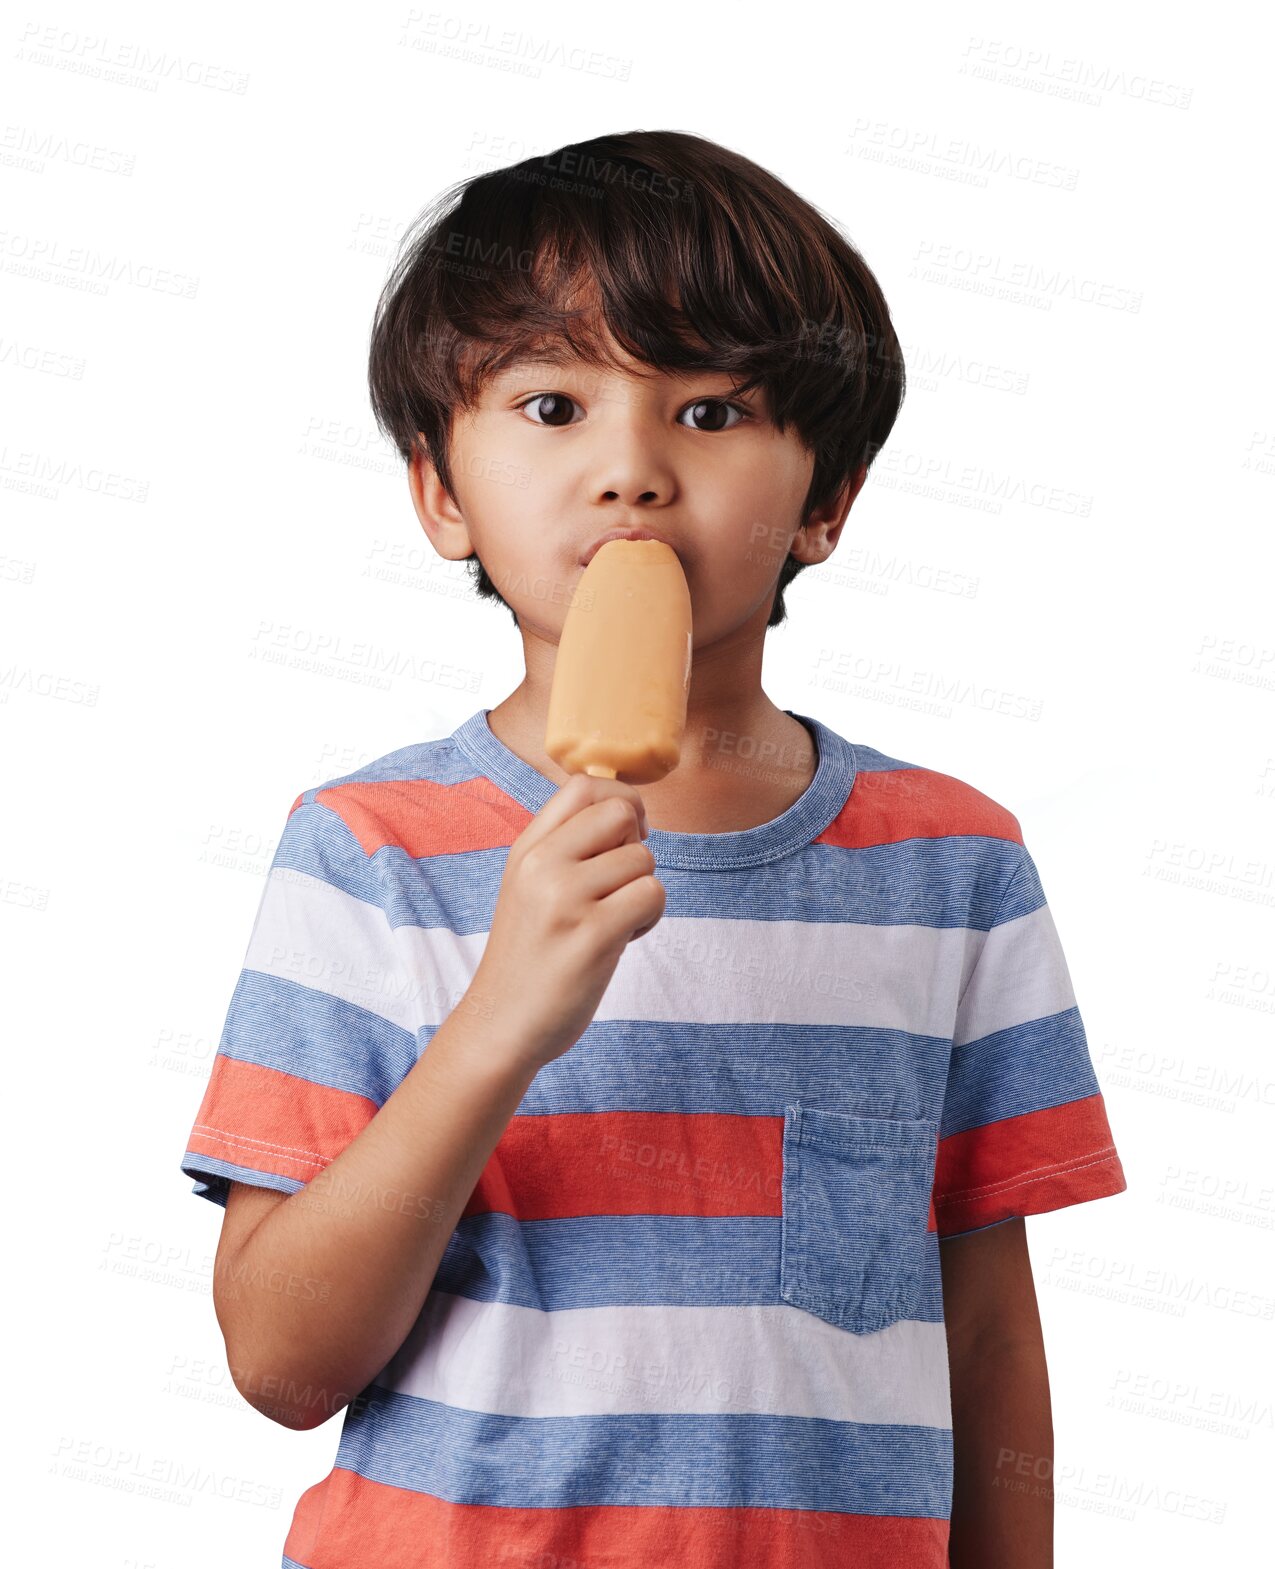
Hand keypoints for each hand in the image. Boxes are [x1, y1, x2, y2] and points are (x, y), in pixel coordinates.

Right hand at [464, 773, 665, 1070]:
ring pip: (643, 858)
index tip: (622, 837)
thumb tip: (628, 810)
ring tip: (614, 921)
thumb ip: (567, 847)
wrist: (501, 1024)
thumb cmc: (529, 956)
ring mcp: (566, 899)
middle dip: (635, 844)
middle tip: (620, 883)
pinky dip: (649, 918)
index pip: (583, 785)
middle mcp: (542, 865)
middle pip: (621, 811)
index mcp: (527, 849)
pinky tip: (623, 939)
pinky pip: (652, 895)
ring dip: (643, 890)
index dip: (619, 800)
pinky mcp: (593, 935)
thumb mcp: (530, 887)